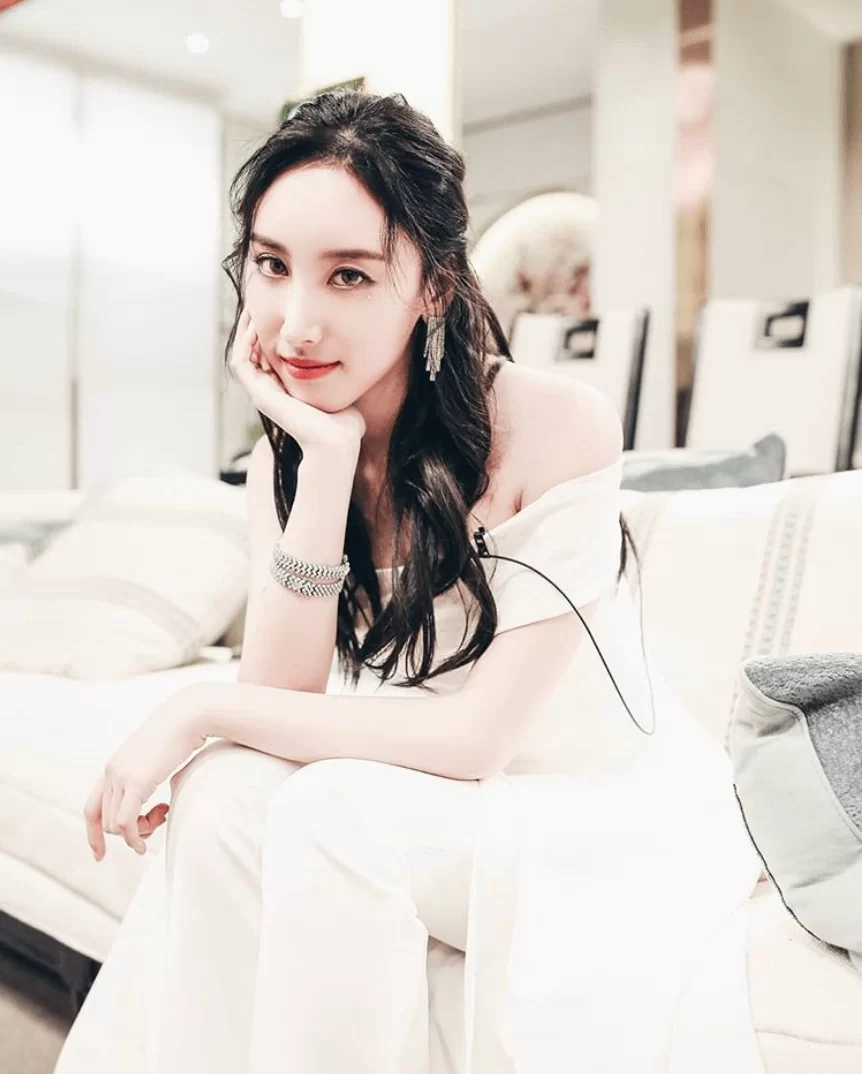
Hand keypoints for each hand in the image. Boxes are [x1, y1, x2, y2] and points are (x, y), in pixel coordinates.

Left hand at [83, 685, 209, 860]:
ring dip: (138, 833)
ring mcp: (121, 776)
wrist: (189, 715)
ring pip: (115, 825)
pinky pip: (126, 823)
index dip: (93, 833)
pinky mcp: (137, 782)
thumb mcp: (157, 758)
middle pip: (105, 821)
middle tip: (158, 821)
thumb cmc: (180, 733)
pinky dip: (134, 838)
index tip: (100, 854)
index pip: (91, 807)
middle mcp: (111, 772)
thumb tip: (151, 798)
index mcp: (114, 766)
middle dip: (129, 832)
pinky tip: (145, 845)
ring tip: (162, 816)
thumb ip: (147, 775)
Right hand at [229, 307, 365, 455]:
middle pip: (252, 352)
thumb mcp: (339, 389)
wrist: (338, 443)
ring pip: (242, 355)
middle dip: (254, 326)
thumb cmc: (345, 424)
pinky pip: (241, 363)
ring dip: (244, 330)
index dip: (268, 331)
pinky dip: (244, 344)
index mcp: (285, 392)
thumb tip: (350, 357)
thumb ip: (338, 375)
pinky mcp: (261, 397)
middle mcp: (270, 393)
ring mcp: (263, 395)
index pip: (267, 355)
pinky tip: (254, 325)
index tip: (276, 308)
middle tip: (258, 300)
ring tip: (252, 306)